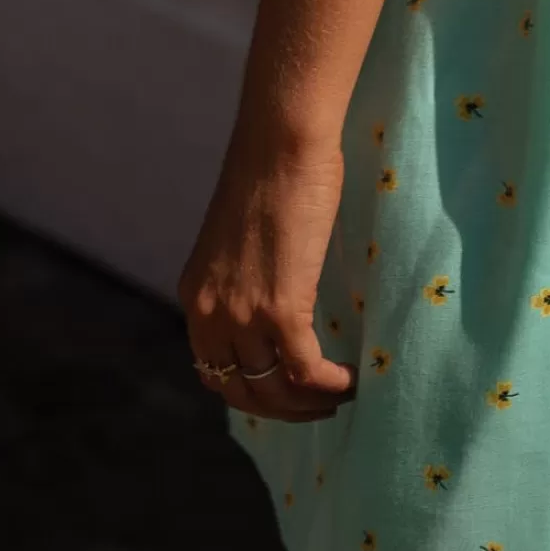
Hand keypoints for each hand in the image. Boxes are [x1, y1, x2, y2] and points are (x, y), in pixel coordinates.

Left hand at [177, 123, 358, 421]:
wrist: (282, 142)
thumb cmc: (273, 172)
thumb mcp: (242, 238)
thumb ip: (248, 276)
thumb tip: (277, 298)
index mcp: (198, 296)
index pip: (214, 371)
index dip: (252, 391)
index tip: (285, 390)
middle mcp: (211, 313)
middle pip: (242, 391)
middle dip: (284, 409)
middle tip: (319, 404)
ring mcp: (243, 313)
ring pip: (274, 389)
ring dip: (309, 403)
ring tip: (340, 393)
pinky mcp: (280, 307)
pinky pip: (305, 369)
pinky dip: (329, 384)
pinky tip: (351, 379)